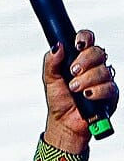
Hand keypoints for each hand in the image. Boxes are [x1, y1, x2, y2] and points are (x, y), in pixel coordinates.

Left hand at [43, 31, 117, 146]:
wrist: (65, 122)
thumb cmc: (59, 100)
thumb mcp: (49, 79)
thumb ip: (51, 62)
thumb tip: (56, 46)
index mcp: (80, 59)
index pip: (87, 40)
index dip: (85, 39)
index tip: (77, 45)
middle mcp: (94, 67)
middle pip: (98, 52)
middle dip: (84, 61)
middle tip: (73, 72)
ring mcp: (104, 79)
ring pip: (103, 70)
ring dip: (86, 80)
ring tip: (74, 88)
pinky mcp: (111, 93)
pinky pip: (109, 87)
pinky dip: (96, 91)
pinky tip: (87, 95)